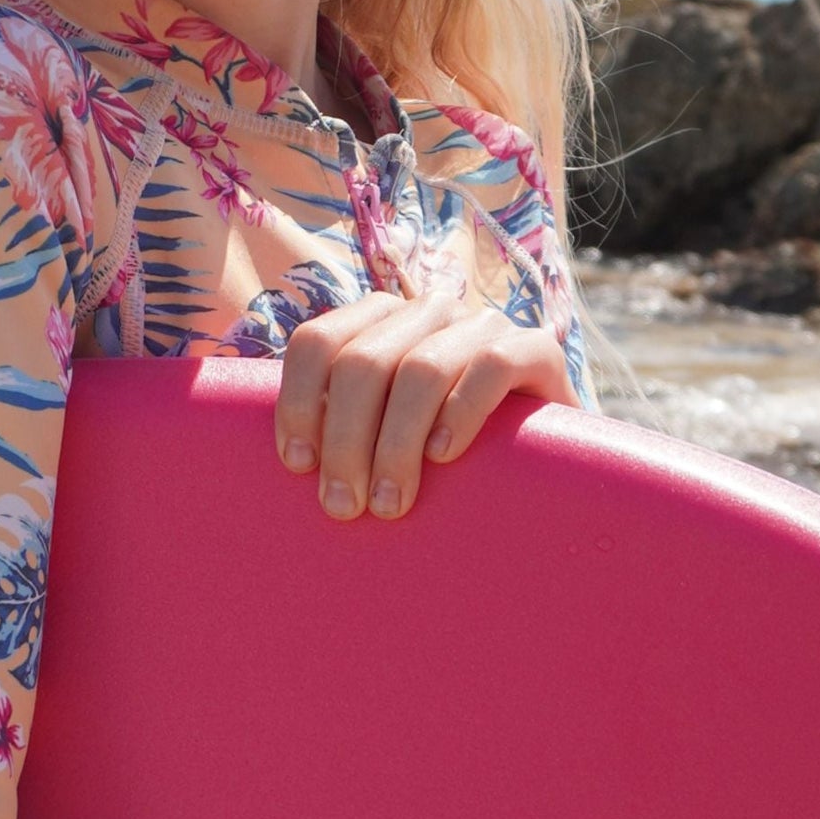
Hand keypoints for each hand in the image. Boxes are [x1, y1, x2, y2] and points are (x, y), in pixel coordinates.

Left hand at [275, 283, 575, 520]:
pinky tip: (444, 456)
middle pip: (362, 362)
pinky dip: (459, 412)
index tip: (296, 466)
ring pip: (420, 368)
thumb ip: (338, 430)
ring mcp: (483, 324)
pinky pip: (491, 365)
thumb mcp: (381, 440)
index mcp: (380, 324)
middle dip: (345, 441)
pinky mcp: (536, 348)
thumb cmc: (446, 464)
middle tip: (344, 506)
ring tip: (391, 504)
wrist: (549, 465)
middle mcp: (427, 312)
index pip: (318, 340)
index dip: (298, 402)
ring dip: (395, 444)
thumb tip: (270, 462)